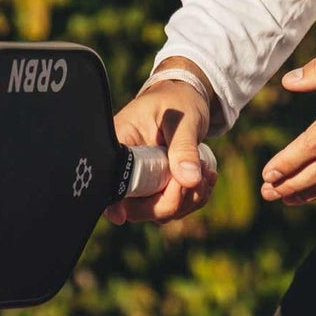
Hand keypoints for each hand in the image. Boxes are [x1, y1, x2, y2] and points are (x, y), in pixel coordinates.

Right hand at [103, 77, 217, 226]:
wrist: (188, 98)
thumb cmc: (178, 101)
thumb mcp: (183, 118)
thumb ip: (184, 146)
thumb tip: (189, 180)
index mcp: (121, 143)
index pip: (107, 179)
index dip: (111, 202)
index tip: (122, 216)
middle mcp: (127, 167)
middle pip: (136, 207)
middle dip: (171, 199)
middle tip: (196, 172)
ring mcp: (143, 182)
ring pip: (159, 211)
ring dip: (188, 198)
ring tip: (205, 167)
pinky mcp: (159, 189)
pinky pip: (175, 207)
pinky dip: (194, 197)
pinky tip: (207, 175)